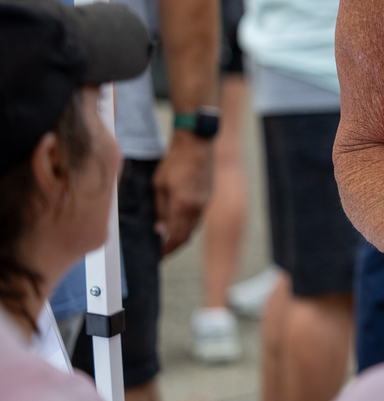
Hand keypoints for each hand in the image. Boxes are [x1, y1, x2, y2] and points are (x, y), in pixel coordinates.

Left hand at [153, 131, 212, 254]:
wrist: (197, 143)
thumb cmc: (175, 161)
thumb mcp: (159, 186)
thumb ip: (161, 210)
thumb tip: (161, 230)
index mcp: (184, 205)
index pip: (176, 237)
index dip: (166, 250)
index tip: (157, 257)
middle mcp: (198, 207)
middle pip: (187, 236)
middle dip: (174, 246)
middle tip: (161, 251)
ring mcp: (205, 202)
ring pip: (193, 227)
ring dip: (181, 235)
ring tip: (167, 238)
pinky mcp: (208, 196)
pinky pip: (198, 217)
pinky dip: (188, 224)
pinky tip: (178, 222)